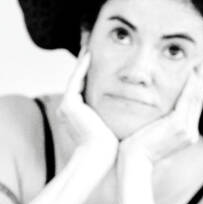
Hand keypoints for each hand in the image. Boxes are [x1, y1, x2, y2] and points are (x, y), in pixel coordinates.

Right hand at [55, 51, 118, 169]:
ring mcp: (67, 108)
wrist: (102, 156)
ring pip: (75, 79)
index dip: (90, 76)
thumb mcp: (115, 126)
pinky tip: (89, 55)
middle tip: (91, 48)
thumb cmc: (113, 147)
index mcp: (78, 117)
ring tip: (89, 47)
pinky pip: (75, 80)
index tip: (101, 63)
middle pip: (77, 82)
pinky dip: (82, 67)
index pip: (84, 91)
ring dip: (82, 62)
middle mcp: (68, 111)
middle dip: (84, 66)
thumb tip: (135, 108)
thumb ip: (118, 115)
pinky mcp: (69, 104)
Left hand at [118, 64, 202, 166]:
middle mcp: (189, 133)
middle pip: (197, 103)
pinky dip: (190, 86)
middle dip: (201, 83)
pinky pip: (187, 100)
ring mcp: (185, 130)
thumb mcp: (150, 136)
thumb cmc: (136, 150)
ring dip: (198, 81)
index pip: (193, 110)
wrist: (133, 162)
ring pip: (195, 100)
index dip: (197, 92)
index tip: (198, 76)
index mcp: (185, 136)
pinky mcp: (178, 125)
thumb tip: (155, 118)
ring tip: (200, 66)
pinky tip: (192, 74)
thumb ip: (157, 126)